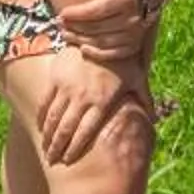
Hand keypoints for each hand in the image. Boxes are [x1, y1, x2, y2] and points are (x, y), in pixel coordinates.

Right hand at [35, 52, 152, 165]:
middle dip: (57, 148)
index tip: (68, 161)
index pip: (85, 132)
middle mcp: (83, 97)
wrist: (102, 32)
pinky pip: (45, 100)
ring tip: (45, 149)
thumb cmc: (123, 58)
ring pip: (53, 117)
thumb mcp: (137, 78)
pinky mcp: (56, 76)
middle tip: (52, 161)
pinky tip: (39, 127)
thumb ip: (144, 100)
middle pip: (66, 129)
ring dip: (47, 135)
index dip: (75, 148)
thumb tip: (154, 121)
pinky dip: (41, 116)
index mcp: (102, 102)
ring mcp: (67, 87)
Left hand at [52, 0, 149, 64]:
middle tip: (60, 24)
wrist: (137, 1)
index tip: (62, 13)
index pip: (97, 10)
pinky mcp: (133, 48)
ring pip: (102, 42)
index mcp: (125, 0)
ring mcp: (134, 35)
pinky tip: (82, 48)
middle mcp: (133, 19)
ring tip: (66, 34)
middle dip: (75, 26)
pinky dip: (96, 53)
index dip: (78, 13)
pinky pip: (113, 54)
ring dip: (81, 40)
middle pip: (98, 27)